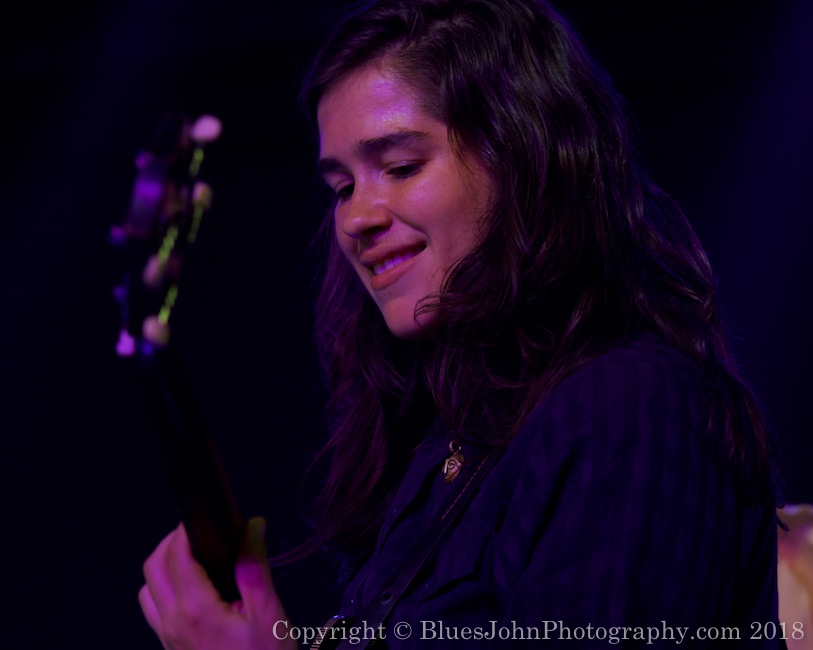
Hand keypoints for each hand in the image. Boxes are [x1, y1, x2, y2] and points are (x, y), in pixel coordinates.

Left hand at [139, 517, 296, 649]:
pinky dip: (165, 591)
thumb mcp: (269, 613)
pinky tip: (195, 591)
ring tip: (197, 560)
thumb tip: (251, 526)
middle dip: (171, 542)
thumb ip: (254, 566)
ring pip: (147, 590)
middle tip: (201, 534)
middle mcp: (173, 624)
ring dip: (164, 567)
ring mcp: (168, 640)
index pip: (176, 554)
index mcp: (196, 610)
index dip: (186, 528)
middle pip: (152, 567)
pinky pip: (155, 612)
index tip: (205, 518)